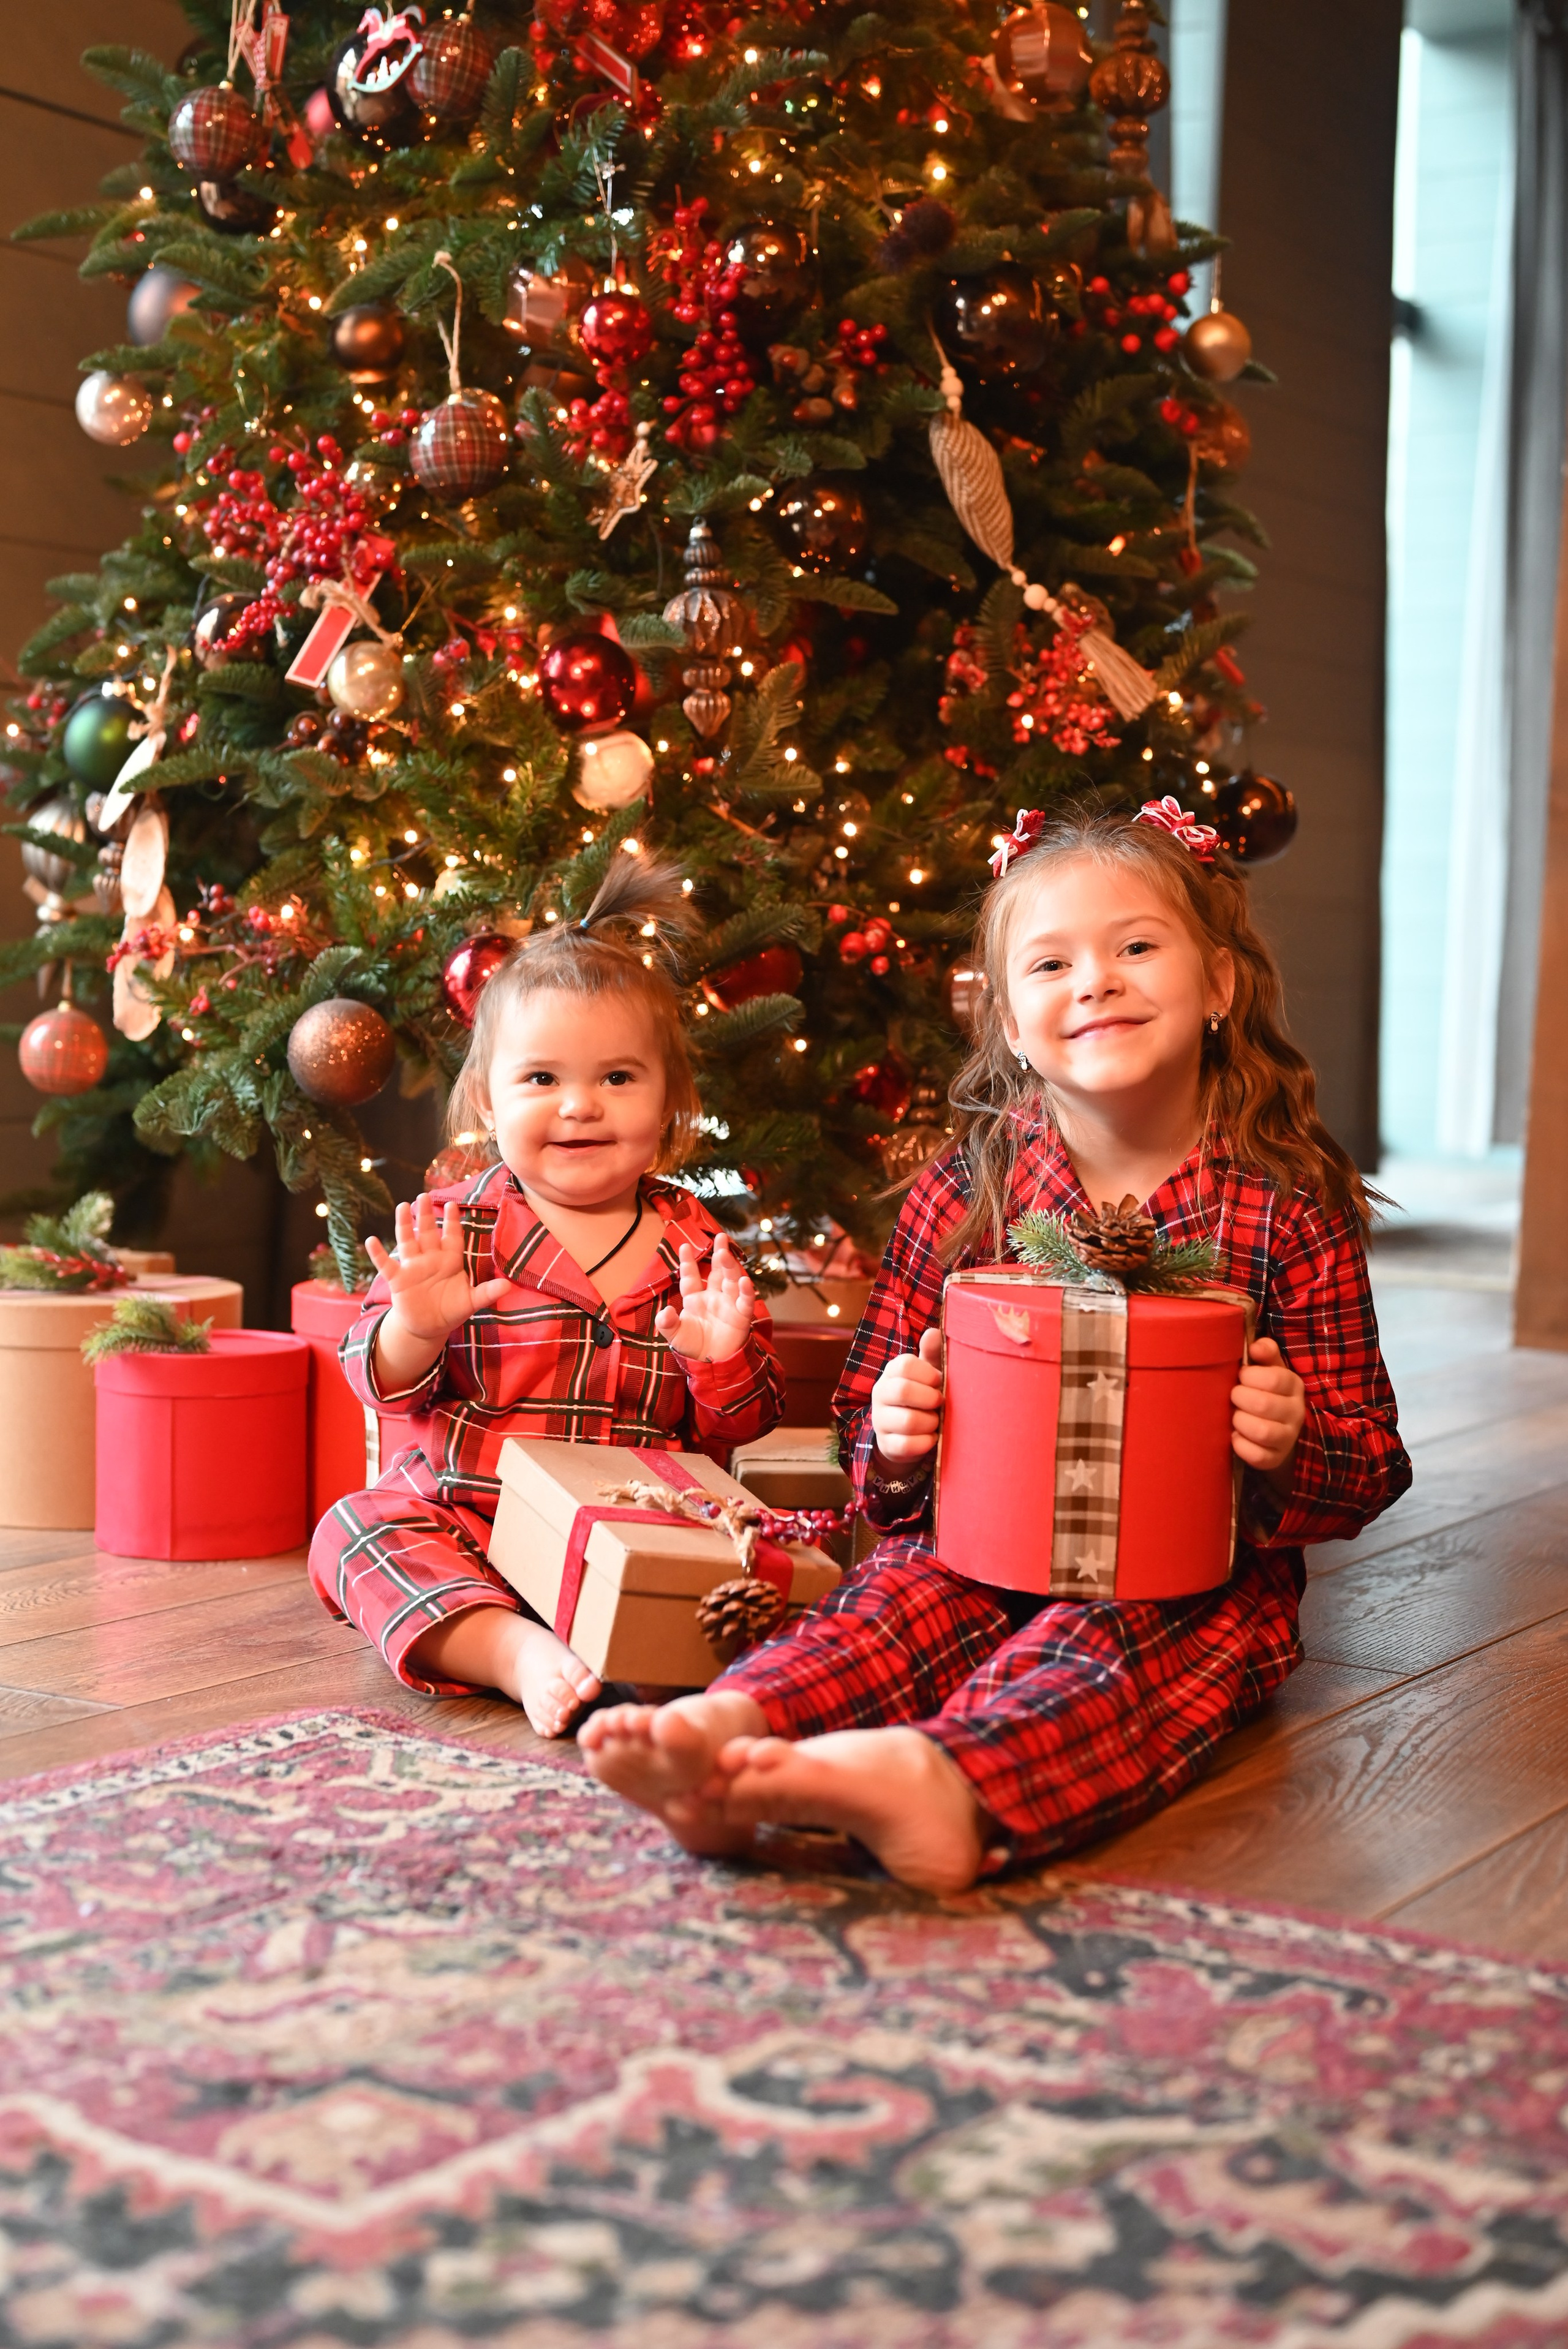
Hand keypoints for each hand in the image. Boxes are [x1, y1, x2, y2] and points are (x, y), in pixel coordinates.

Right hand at [365, 1192, 507, 1347]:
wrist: (428, 1328)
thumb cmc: (451, 1310)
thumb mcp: (471, 1302)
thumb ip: (487, 1292)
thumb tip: (509, 1285)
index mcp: (449, 1261)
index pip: (451, 1237)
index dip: (451, 1222)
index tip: (452, 1204)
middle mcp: (430, 1260)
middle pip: (427, 1233)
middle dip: (425, 1215)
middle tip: (424, 1195)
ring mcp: (412, 1268)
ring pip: (407, 1241)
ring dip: (404, 1225)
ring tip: (402, 1206)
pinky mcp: (398, 1280)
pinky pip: (386, 1264)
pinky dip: (378, 1254)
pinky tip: (371, 1240)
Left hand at [655, 1233, 755, 1362]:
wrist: (711, 1364)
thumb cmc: (693, 1346)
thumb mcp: (674, 1335)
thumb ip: (666, 1323)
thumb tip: (664, 1311)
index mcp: (695, 1298)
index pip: (691, 1276)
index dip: (688, 1262)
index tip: (684, 1246)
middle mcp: (713, 1297)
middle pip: (717, 1272)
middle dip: (719, 1254)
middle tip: (720, 1237)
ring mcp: (728, 1304)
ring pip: (731, 1281)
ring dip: (729, 1267)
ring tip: (725, 1253)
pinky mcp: (741, 1316)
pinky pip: (745, 1301)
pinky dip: (746, 1292)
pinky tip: (744, 1280)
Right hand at [870, 1327, 943, 1461]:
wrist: (908, 1436)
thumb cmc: (923, 1398)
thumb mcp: (928, 1376)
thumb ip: (932, 1355)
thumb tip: (934, 1332)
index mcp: (891, 1373)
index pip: (904, 1364)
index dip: (927, 1373)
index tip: (938, 1381)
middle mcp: (880, 1394)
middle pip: (903, 1391)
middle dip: (929, 1398)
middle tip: (940, 1402)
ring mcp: (880, 1421)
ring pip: (907, 1421)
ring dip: (930, 1422)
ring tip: (936, 1421)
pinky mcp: (886, 1446)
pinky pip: (907, 1446)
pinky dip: (925, 1443)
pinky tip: (931, 1439)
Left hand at [1231, 1335, 1305, 1480]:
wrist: (1279, 1430)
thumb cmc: (1267, 1391)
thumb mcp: (1269, 1368)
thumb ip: (1265, 1352)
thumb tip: (1255, 1347)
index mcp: (1293, 1386)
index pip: (1275, 1378)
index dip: (1251, 1376)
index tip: (1241, 1376)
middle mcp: (1295, 1412)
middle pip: (1264, 1404)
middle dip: (1240, 1398)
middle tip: (1234, 1396)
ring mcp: (1287, 1437)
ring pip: (1262, 1432)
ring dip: (1240, 1421)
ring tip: (1235, 1416)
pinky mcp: (1275, 1458)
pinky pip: (1257, 1456)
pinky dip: (1240, 1446)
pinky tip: (1235, 1436)